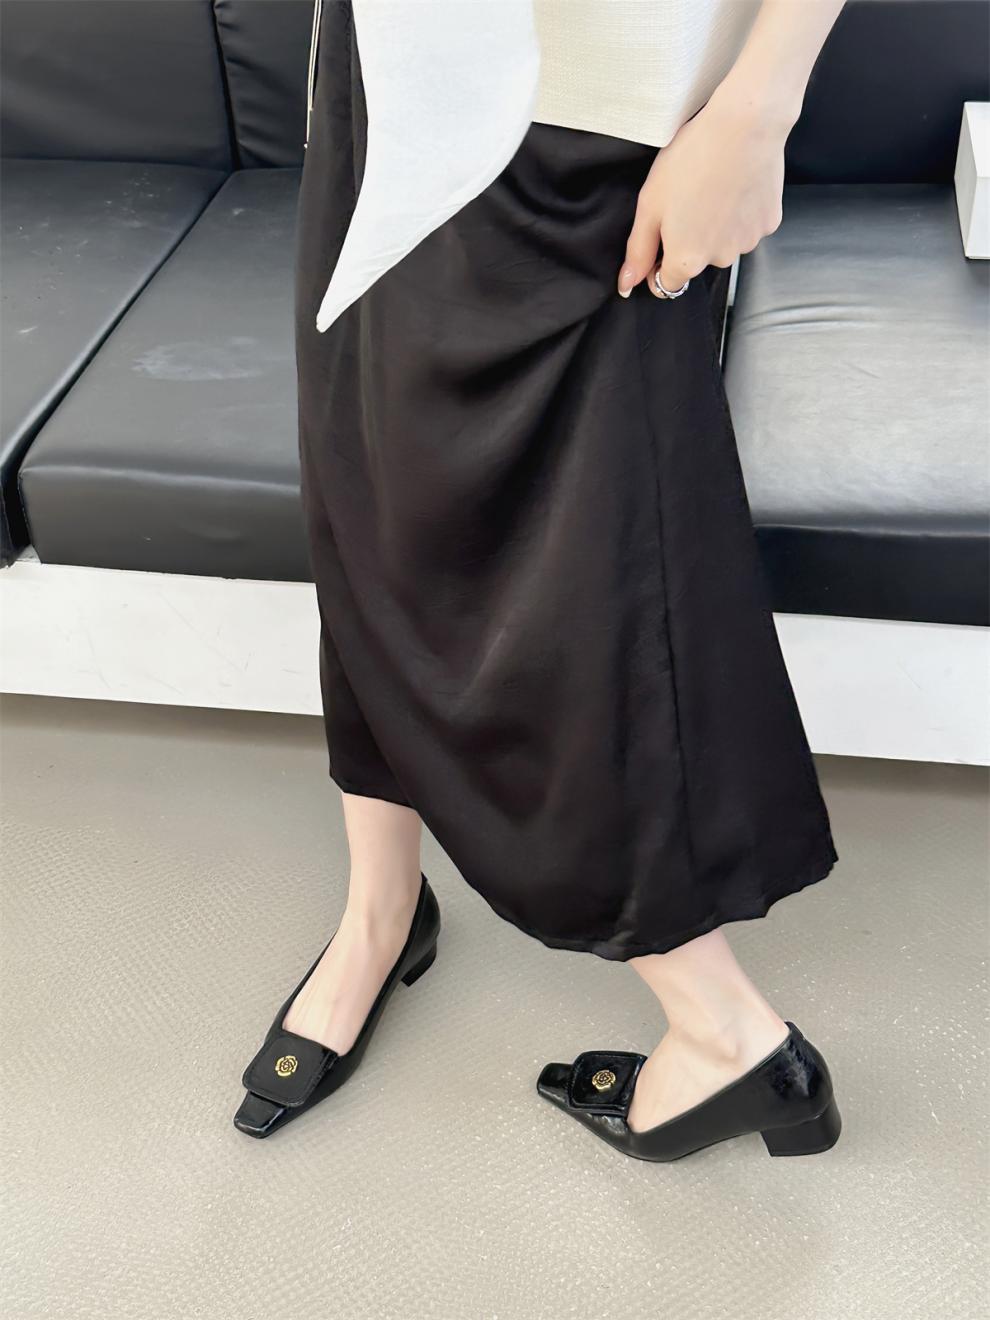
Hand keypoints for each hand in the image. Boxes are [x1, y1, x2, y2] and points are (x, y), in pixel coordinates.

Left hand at [617, 87, 796, 299]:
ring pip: (724, 244)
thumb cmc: (692, 160)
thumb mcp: (650, 205)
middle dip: (689, 241)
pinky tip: (734, 186)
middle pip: (696, 262)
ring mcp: (748, 242)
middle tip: (687, 199)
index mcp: (687, 260)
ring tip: (712, 189)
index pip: (666, 285)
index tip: (659, 236)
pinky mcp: (769, 223)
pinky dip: (740, 213)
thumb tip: (627, 285)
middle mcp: (720, 260)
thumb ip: (638, 250)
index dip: (657, 264)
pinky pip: (747, 226)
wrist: (745, 125)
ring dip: (716, 227)